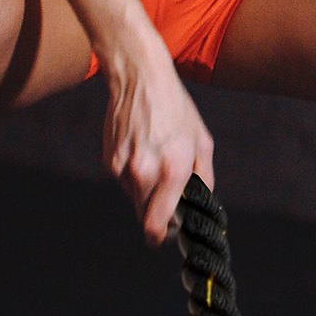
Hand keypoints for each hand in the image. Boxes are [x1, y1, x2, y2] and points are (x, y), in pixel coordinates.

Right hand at [101, 45, 215, 247]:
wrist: (141, 80)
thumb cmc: (177, 109)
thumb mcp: (203, 141)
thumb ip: (204, 177)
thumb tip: (201, 203)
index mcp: (174, 170)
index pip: (157, 224)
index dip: (162, 235)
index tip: (166, 235)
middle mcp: (146, 172)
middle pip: (144, 216)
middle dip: (156, 214)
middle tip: (167, 199)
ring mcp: (124, 167)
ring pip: (134, 198)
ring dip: (145, 191)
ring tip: (156, 160)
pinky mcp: (110, 160)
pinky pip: (123, 181)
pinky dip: (132, 175)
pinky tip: (141, 150)